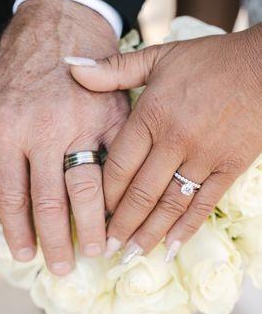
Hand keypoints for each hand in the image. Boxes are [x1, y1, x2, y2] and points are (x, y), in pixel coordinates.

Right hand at [0, 0, 128, 273]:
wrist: (55, 29)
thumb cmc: (90, 74)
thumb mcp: (116, 104)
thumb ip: (117, 148)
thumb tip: (121, 195)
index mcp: (81, 127)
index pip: (88, 190)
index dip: (93, 225)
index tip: (99, 249)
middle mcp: (43, 131)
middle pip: (50, 201)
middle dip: (58, 240)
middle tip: (64, 268)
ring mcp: (10, 129)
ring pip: (13, 195)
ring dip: (22, 231)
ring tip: (29, 257)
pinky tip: (7, 225)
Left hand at [69, 24, 261, 262]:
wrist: (261, 66)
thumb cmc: (209, 61)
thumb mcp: (158, 58)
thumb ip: (114, 68)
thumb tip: (71, 68)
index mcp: (152, 115)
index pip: (119, 166)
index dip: (104, 195)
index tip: (94, 214)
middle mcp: (175, 140)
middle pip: (140, 193)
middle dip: (120, 224)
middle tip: (105, 248)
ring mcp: (204, 157)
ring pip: (169, 205)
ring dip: (148, 234)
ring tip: (130, 255)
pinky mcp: (229, 168)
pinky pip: (204, 205)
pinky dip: (187, 229)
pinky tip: (171, 249)